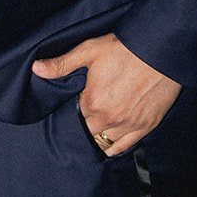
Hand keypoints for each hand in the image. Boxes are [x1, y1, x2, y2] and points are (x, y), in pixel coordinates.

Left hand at [32, 32, 181, 155]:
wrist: (160, 50)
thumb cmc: (123, 49)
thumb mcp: (88, 51)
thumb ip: (61, 64)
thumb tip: (36, 69)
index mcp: (92, 102)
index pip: (73, 117)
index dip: (71, 112)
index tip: (73, 106)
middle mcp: (109, 118)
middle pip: (88, 131)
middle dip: (83, 125)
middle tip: (83, 117)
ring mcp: (129, 125)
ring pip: (104, 142)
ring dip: (97, 137)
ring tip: (93, 130)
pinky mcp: (146, 126)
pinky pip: (125, 146)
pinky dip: (114, 147)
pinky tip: (108, 146)